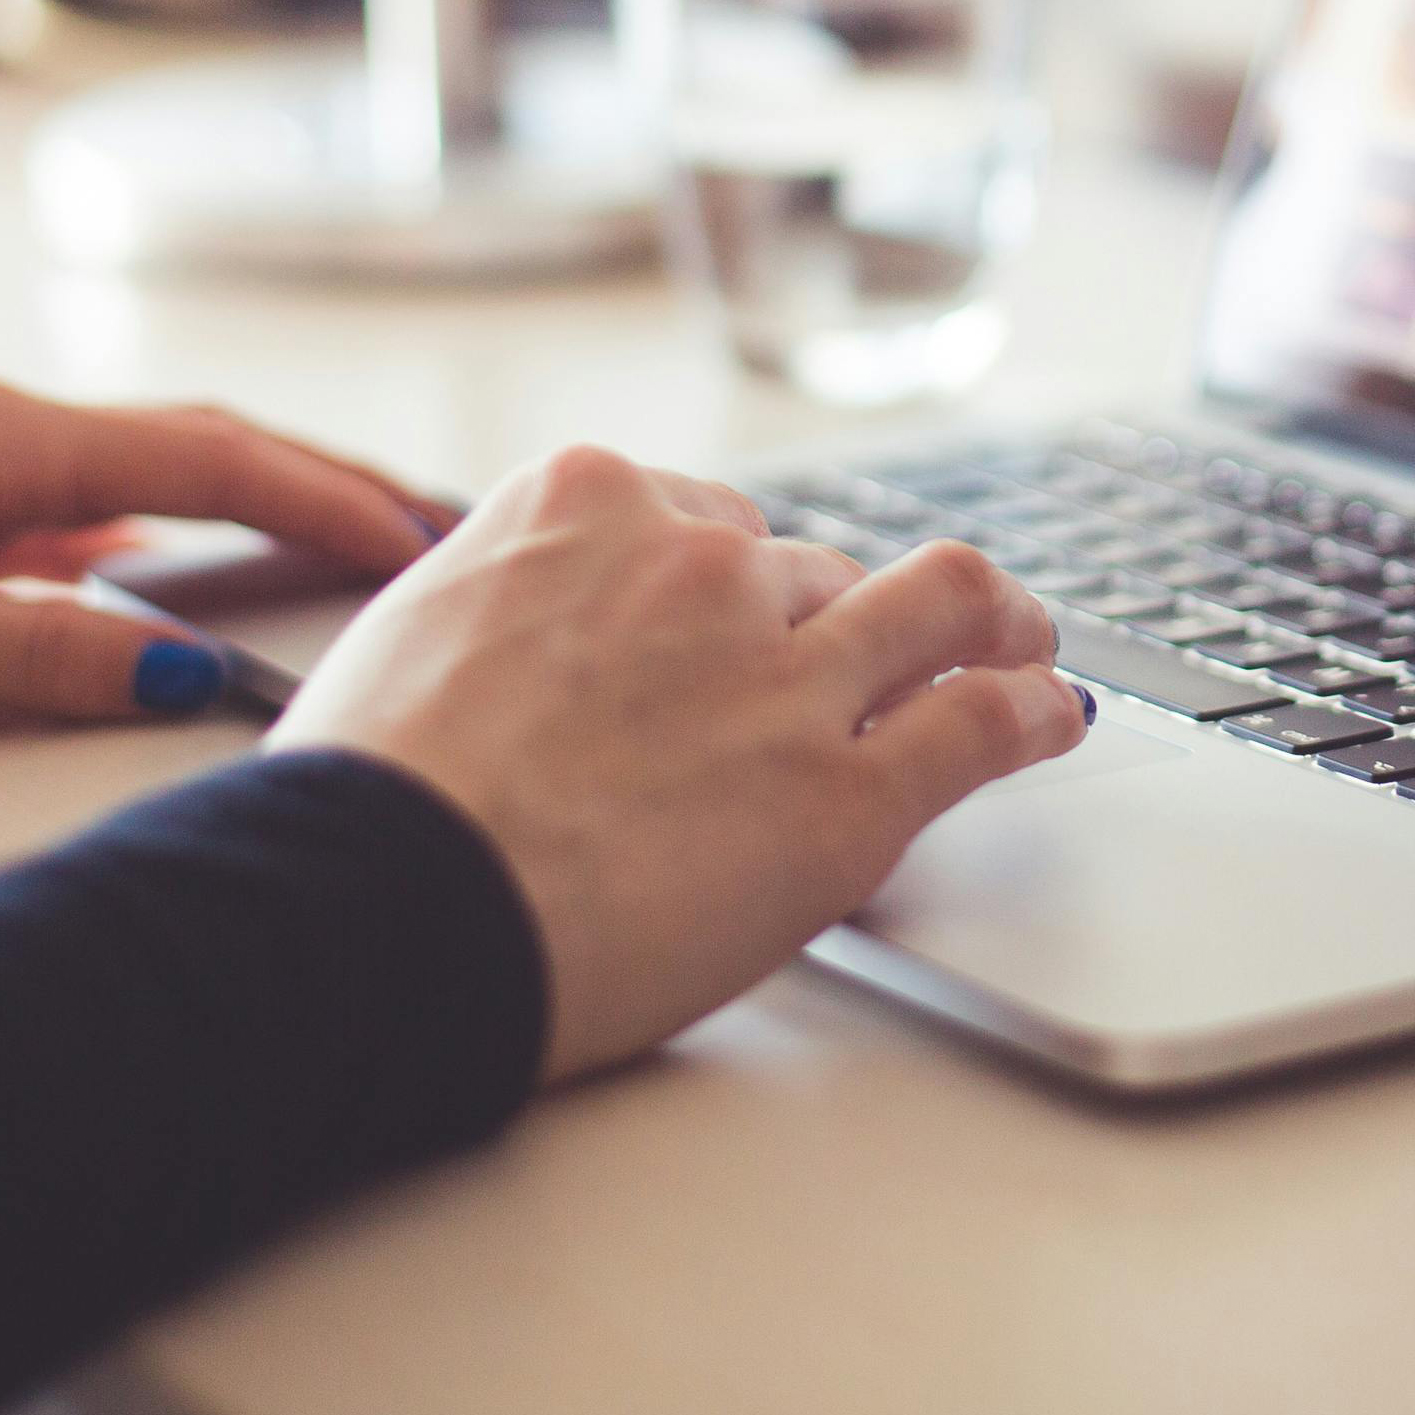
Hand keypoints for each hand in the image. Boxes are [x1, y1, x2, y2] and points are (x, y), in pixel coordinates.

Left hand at [0, 380, 445, 733]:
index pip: (211, 456)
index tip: (419, 541)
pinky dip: (170, 523)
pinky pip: (83, 500)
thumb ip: (41, 654)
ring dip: (257, 494)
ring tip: (348, 535)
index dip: (325, 499)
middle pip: (201, 438)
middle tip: (436, 522)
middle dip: (326, 477)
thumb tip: (189, 672)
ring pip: (148, 464)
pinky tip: (179, 562)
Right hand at [269, 445, 1086, 1082]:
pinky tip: (1053, 717)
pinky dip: (1034, 712)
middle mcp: (703, 564)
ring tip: (1021, 645)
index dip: (737, 581)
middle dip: (830, 626)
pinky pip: (982, 722)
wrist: (372, 910)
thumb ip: (507, 609)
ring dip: (988, 624)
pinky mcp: (847, 790)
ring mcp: (786, 670)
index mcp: (588, 503)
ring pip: (936, 605)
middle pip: (810, 572)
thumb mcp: (415, 634)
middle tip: (860, 671)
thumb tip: (519, 642)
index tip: (758, 614)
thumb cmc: (361, 806)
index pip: (710, 518)